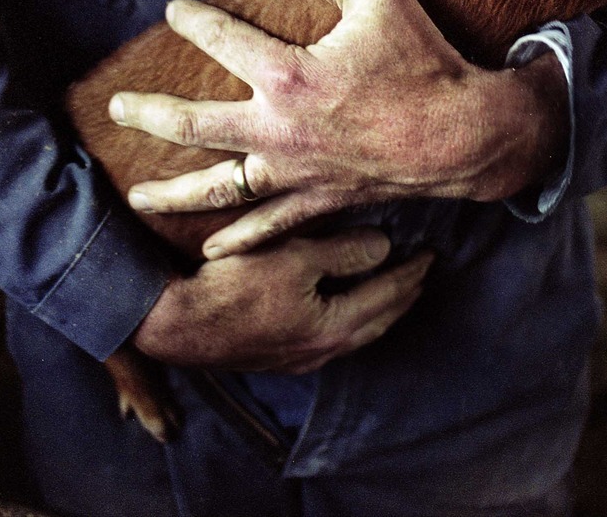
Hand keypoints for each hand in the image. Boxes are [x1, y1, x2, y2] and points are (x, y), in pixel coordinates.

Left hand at [111, 0, 566, 258]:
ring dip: (172, 191)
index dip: (193, 19)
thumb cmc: (425, 63)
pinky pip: (268, 226)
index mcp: (288, 74)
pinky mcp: (318, 201)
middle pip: (191, 126)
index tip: (175, 10)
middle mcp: (278, 129)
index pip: (221, 40)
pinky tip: (211, 248)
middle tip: (117, 107)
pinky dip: (238, 239)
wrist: (464, 136)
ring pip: (217, 188)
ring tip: (136, 195)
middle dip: (148, 114)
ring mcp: (294, 172)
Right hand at [131, 227, 433, 373]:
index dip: (411, 272)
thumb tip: (384, 246)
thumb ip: (344, 252)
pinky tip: (340, 309)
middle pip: (376, 322)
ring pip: (354, 334)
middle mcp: (322, 350)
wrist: (175, 324)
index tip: (431, 253)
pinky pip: (329, 338)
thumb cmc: (233, 285)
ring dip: (376, 311)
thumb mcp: (294, 256)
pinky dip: (348, 319)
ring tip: (389, 291)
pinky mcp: (275, 357)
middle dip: (401, 296)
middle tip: (420, 274)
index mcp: (334, 326)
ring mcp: (297, 358)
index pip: (387, 296)